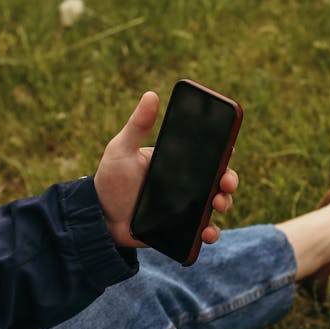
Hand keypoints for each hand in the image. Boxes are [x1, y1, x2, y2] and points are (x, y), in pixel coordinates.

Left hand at [94, 91, 238, 248]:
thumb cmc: (111, 180)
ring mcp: (186, 208)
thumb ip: (138, 125)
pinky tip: (206, 233)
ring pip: (216, 205)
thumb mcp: (121, 149)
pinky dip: (210, 233)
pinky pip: (203, 231)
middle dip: (230, 180)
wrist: (99, 218)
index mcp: (178, 163)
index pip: (208, 156)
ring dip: (225, 204)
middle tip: (225, 182)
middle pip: (219, 181)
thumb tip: (151, 95)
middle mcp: (187, 185)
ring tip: (217, 205)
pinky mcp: (182, 230)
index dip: (224, 154)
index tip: (229, 151)